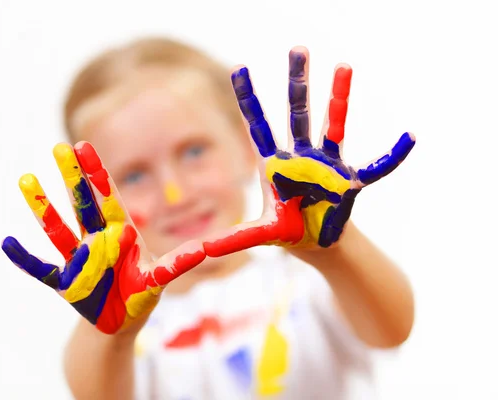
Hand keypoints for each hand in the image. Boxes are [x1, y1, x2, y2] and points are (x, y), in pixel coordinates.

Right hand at [2, 142, 204, 334]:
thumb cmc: (140, 295)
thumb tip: (202, 250)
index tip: (85, 147)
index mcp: (119, 234)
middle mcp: (95, 239)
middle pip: (83, 204)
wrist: (118, 323)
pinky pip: (41, 269)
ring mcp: (77, 259)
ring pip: (58, 229)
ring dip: (43, 207)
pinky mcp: (63, 282)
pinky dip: (24, 259)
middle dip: (73, 178)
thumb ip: (176, 265)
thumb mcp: (160, 280)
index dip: (98, 175)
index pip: (108, 199)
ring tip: (26, 179)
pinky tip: (6, 242)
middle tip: (60, 147)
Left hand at [204, 47, 415, 255]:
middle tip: (297, 49)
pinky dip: (392, 155)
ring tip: (343, 66)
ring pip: (333, 124)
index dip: (248, 99)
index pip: (258, 125)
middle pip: (297, 113)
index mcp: (275, 164)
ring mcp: (327, 164)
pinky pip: (376, 166)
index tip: (239, 68)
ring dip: (338, 97)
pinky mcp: (349, 180)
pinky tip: (409, 138)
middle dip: (297, 82)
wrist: (317, 244)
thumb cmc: (288, 231)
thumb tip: (202, 251)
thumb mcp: (262, 233)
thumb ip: (235, 239)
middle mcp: (301, 156)